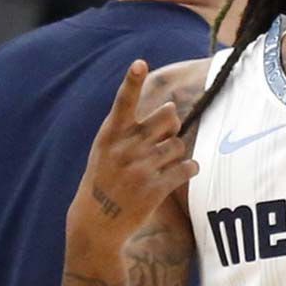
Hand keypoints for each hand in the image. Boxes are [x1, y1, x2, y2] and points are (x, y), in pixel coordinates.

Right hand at [68, 61, 197, 246]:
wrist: (96, 222)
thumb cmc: (106, 178)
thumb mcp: (107, 149)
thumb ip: (134, 128)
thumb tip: (172, 107)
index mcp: (110, 134)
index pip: (123, 102)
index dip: (132, 82)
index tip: (139, 63)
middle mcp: (125, 148)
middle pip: (169, 116)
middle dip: (173, 123)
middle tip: (165, 137)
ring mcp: (140, 168)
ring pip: (179, 144)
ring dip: (177, 153)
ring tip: (164, 164)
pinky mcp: (155, 188)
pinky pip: (187, 168)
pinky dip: (189, 169)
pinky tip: (179, 174)